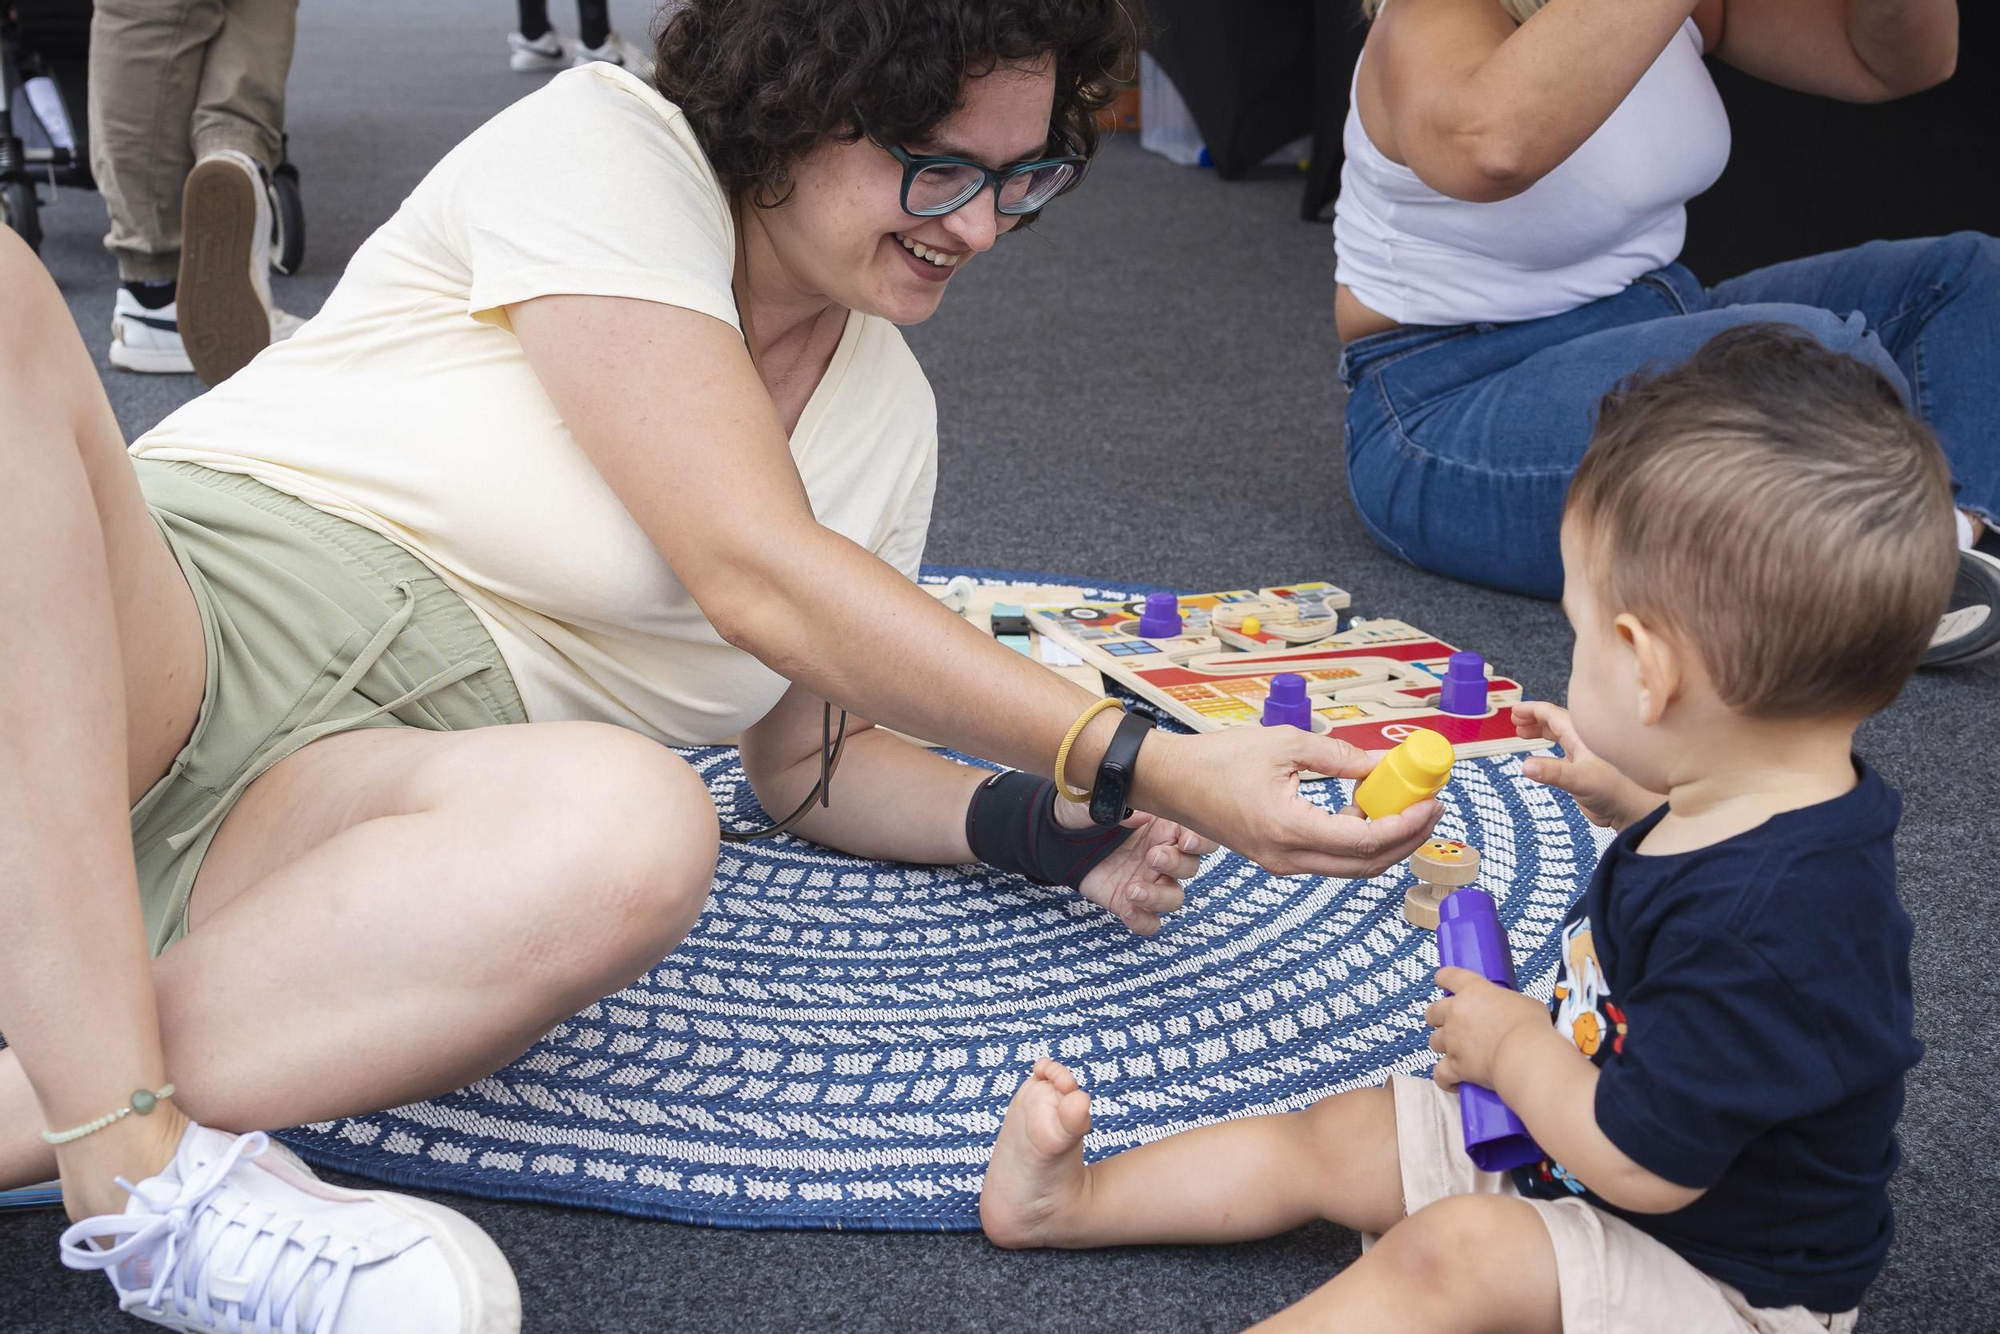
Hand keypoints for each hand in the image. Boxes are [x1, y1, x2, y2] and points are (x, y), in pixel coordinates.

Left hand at [1069, 809, 1216, 935]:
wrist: (1060, 835)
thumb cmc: (1087, 811)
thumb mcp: (1101, 799)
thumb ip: (1121, 803)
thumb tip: (1139, 815)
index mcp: (1166, 826)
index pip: (1200, 837)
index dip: (1201, 841)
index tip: (1185, 842)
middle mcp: (1164, 855)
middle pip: (1190, 867)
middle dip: (1175, 864)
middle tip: (1151, 857)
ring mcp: (1148, 882)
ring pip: (1174, 898)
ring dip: (1158, 897)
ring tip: (1131, 889)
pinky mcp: (1129, 902)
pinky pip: (1149, 922)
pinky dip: (1143, 921)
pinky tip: (1126, 910)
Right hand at [1138, 727, 1441, 879]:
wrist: (1171, 781)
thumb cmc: (1217, 760)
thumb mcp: (1284, 744)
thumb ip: (1339, 756)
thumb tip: (1384, 763)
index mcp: (1289, 829)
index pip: (1365, 840)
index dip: (1405, 825)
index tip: (1430, 802)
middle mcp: (1287, 857)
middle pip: (1365, 865)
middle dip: (1406, 840)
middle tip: (1429, 808)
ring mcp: (1281, 864)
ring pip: (1349, 868)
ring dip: (1384, 844)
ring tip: (1405, 809)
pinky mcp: (1276, 859)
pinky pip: (1329, 860)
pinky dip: (1357, 843)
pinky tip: (1365, 812)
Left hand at [1425, 966, 1553, 1092]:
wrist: (1526, 1055)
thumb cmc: (1531, 1028)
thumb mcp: (1526, 1004)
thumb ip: (1509, 1005)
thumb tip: (1513, 1014)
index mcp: (1474, 990)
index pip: (1449, 976)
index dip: (1444, 979)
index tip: (1442, 982)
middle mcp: (1457, 1012)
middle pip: (1433, 1011)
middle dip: (1438, 1018)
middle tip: (1451, 1024)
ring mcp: (1453, 1039)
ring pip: (1434, 1042)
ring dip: (1445, 1047)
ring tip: (1460, 1054)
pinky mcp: (1455, 1065)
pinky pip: (1440, 1073)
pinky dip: (1446, 1079)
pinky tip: (1453, 1082)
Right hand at [1511, 701, 1661, 829]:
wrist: (1634, 811)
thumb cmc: (1617, 791)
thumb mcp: (1581, 779)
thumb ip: (1553, 772)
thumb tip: (1526, 765)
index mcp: (1582, 735)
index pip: (1552, 714)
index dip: (1532, 710)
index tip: (1514, 711)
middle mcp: (1582, 742)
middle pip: (1555, 722)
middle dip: (1534, 720)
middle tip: (1515, 721)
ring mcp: (1583, 756)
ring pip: (1559, 737)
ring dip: (1541, 733)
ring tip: (1523, 734)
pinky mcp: (1582, 772)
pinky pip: (1562, 754)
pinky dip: (1548, 751)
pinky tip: (1542, 758)